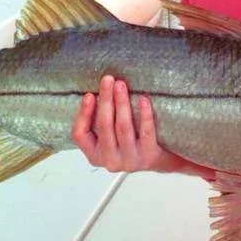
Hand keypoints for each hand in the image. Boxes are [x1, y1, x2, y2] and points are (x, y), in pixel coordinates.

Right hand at [71, 75, 185, 172]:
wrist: (160, 161)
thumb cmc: (132, 143)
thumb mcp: (110, 138)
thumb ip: (102, 122)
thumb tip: (98, 91)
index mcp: (95, 155)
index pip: (80, 135)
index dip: (83, 114)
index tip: (89, 95)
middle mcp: (110, 160)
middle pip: (104, 126)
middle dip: (105, 99)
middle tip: (108, 80)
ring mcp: (129, 160)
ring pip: (123, 127)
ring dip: (121, 103)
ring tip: (121, 85)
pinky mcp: (148, 156)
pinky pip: (145, 132)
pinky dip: (144, 114)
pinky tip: (143, 99)